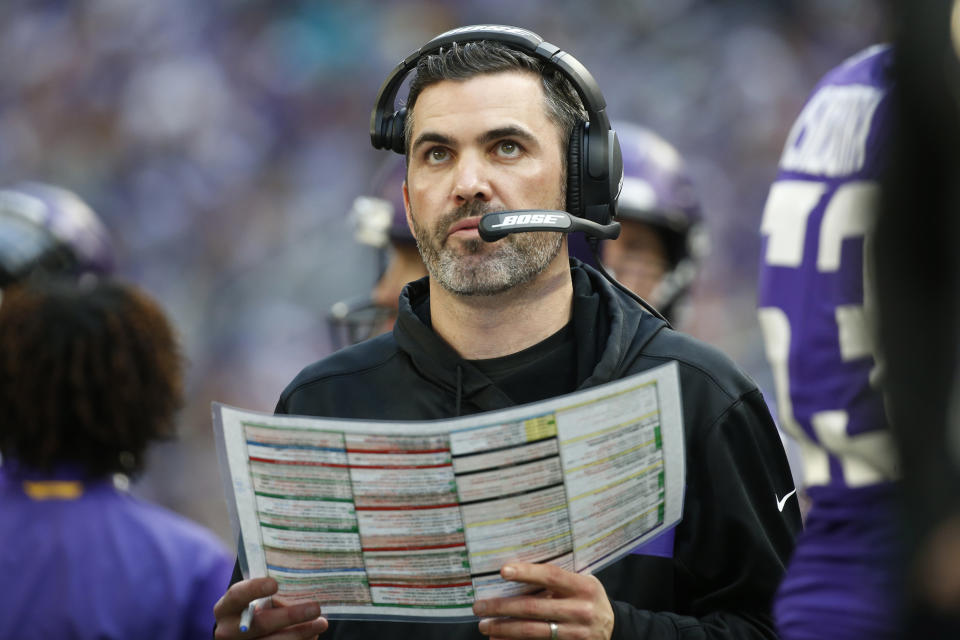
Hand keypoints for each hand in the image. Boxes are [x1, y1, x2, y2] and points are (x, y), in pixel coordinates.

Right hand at [213, 577, 328, 638]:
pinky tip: (312, 636)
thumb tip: (302, 593)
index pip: (237, 596)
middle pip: (261, 624)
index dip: (254, 589)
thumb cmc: (255, 609)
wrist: (243, 636)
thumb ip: (271, 597)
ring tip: (321, 623)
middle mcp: (228, 631)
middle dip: (291, 616)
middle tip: (315, 608)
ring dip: (301, 633)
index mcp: (226, 609)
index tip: (275, 583)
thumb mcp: (256, 600)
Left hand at [472, 563, 613, 639]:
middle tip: (480, 606)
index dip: (527, 572)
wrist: (614, 629)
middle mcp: (580, 610)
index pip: (551, 576)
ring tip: (484, 624)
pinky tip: (498, 639)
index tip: (503, 570)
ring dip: (504, 628)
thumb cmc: (589, 599)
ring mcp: (575, 633)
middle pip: (534, 608)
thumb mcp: (583, 583)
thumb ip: (558, 579)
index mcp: (584, 587)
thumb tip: (516, 572)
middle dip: (502, 607)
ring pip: (532, 631)